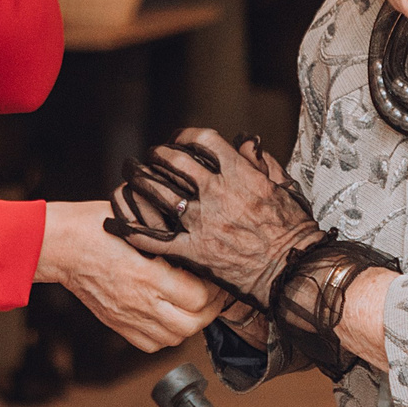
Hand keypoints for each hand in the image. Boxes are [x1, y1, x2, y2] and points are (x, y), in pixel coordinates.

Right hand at [37, 202, 224, 351]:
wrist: (60, 245)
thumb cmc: (94, 226)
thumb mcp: (137, 220)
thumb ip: (167, 235)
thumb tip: (196, 237)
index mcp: (147, 274)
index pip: (198, 297)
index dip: (214, 288)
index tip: (215, 275)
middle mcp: (140, 301)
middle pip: (191, 323)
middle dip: (210, 310)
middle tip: (215, 294)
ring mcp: (127, 316)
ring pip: (173, 338)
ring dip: (191, 325)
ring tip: (196, 307)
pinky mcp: (117, 323)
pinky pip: (150, 344)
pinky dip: (167, 336)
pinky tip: (170, 318)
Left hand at [107, 129, 321, 303]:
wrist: (291, 270)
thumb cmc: (292, 231)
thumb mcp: (282, 187)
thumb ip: (261, 161)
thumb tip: (246, 142)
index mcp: (238, 174)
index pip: (202, 140)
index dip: (184, 136)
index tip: (178, 140)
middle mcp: (215, 194)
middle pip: (173, 162)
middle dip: (156, 154)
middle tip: (149, 156)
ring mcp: (201, 223)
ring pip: (158, 193)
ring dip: (140, 182)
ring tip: (131, 178)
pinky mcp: (192, 252)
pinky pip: (153, 239)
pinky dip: (130, 230)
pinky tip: (115, 224)